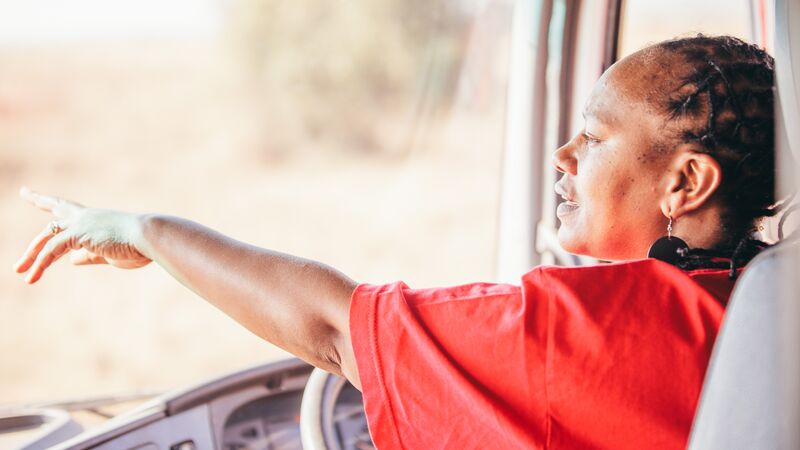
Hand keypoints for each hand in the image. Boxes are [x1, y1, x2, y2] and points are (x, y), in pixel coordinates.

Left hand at [14, 187, 151, 283]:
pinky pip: (53, 250)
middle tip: (20, 248)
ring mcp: (81, 224)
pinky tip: (33, 276)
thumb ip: (89, 255)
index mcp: (94, 219)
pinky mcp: (79, 235)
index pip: (65, 209)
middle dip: (34, 241)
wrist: (150, 236)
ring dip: (32, 258)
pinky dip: (41, 263)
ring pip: (47, 240)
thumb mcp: (109, 253)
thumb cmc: (138, 246)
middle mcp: (85, 218)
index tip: (27, 193)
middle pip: (51, 224)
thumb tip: (72, 260)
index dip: (45, 202)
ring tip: (21, 273)